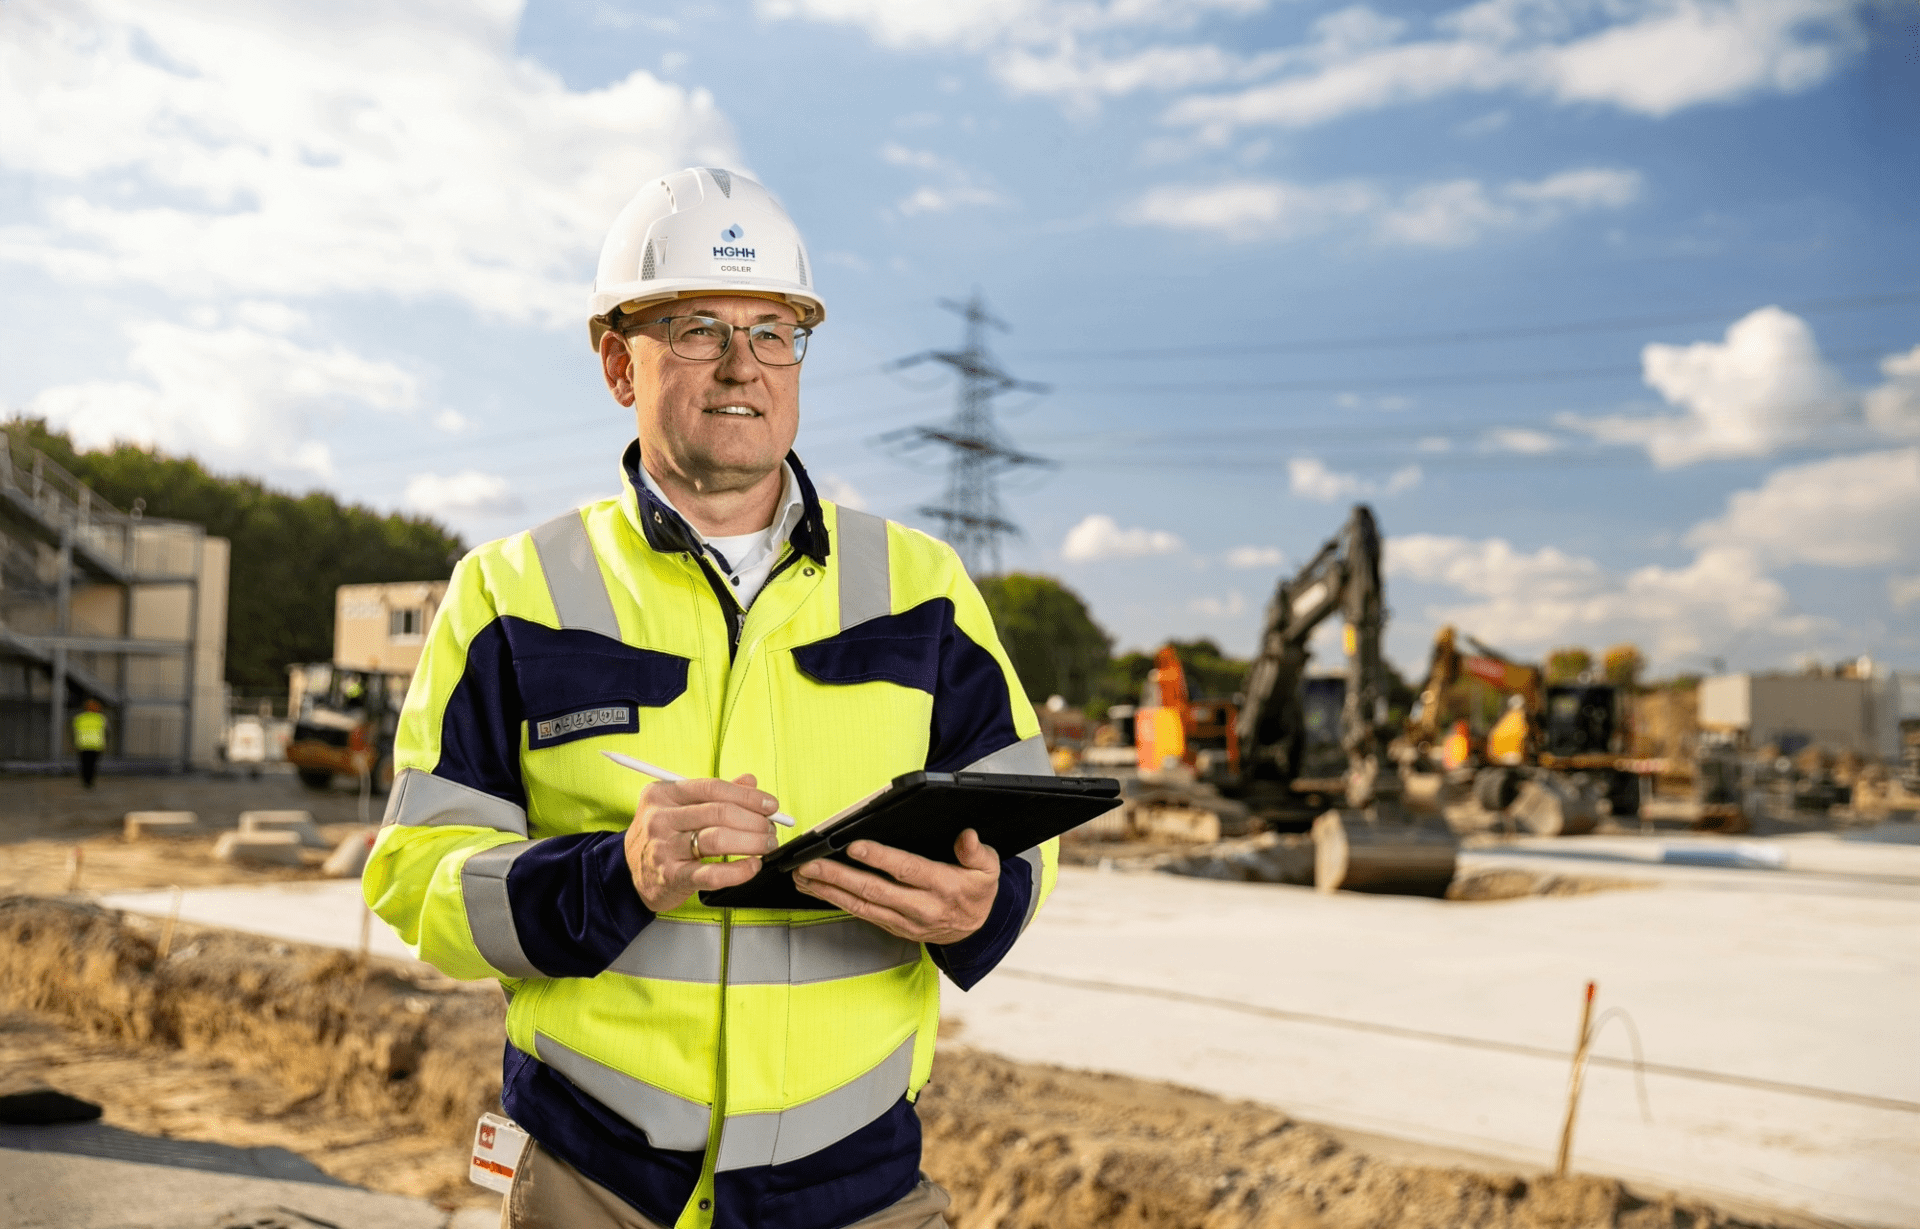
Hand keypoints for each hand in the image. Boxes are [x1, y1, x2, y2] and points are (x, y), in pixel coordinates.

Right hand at [626, 774, 780, 913]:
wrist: (629, 872)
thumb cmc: (663, 835)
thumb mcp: (680, 806)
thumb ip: (715, 793)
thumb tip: (750, 782)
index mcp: (663, 793)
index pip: (713, 788)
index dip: (748, 797)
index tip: (771, 805)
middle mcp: (660, 818)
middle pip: (719, 813)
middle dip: (754, 821)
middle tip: (771, 829)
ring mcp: (663, 848)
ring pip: (717, 840)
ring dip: (752, 843)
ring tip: (766, 845)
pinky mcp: (671, 877)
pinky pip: (711, 874)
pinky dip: (738, 871)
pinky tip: (752, 866)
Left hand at [794, 829, 998, 944]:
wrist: (976, 930)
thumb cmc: (977, 891)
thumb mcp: (988, 869)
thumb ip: (976, 852)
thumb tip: (965, 836)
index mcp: (944, 887)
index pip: (907, 870)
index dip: (880, 858)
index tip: (854, 846)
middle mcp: (921, 907)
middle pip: (874, 890)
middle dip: (838, 876)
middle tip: (810, 864)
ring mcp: (904, 920)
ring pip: (861, 905)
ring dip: (829, 890)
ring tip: (803, 876)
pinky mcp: (892, 926)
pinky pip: (860, 913)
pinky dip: (836, 900)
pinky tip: (817, 888)